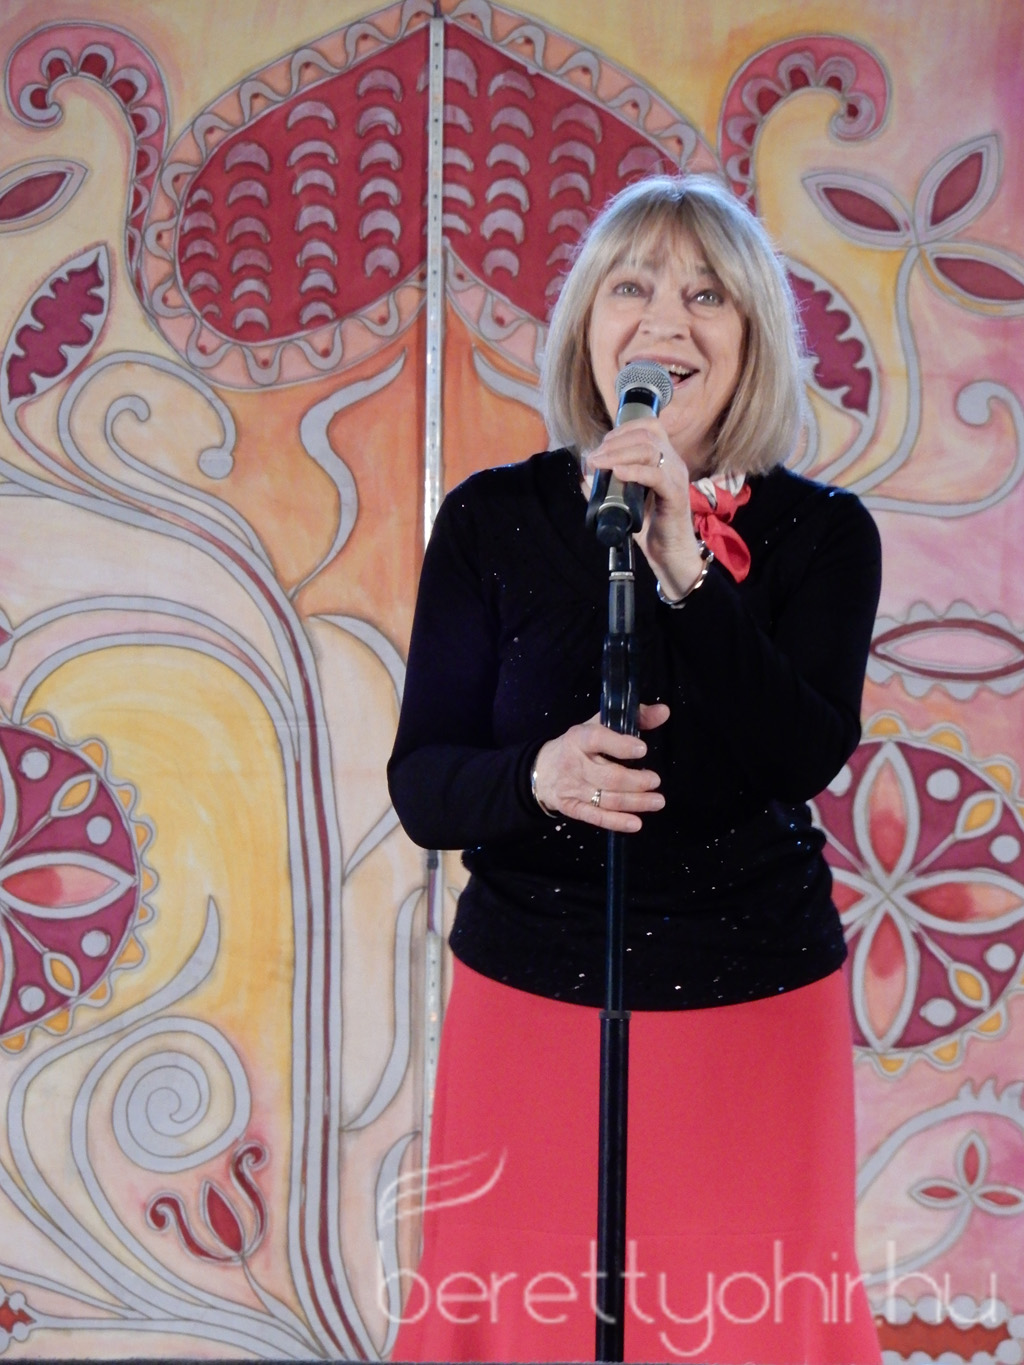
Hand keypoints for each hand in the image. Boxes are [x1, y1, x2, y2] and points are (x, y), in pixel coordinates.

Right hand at [532, 703, 669, 830]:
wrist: (542, 770)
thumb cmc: (578, 746)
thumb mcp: (599, 725)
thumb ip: (635, 718)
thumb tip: (663, 712)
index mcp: (578, 738)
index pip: (597, 739)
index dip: (620, 745)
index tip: (643, 750)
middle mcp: (574, 764)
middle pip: (607, 776)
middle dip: (635, 781)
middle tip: (655, 781)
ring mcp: (572, 788)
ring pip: (606, 799)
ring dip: (635, 802)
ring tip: (657, 801)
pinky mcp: (572, 808)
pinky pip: (596, 817)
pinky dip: (616, 822)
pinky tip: (636, 823)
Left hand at [585, 419, 703, 595]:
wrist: (670, 553)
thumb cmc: (650, 526)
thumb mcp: (626, 500)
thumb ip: (607, 486)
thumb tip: (584, 475)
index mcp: (665, 458)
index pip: (649, 427)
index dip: (622, 430)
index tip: (602, 445)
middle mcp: (673, 462)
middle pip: (646, 435)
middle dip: (615, 442)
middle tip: (595, 458)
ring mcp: (676, 477)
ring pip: (650, 450)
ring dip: (619, 454)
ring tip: (599, 464)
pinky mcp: (675, 495)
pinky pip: (656, 476)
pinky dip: (635, 471)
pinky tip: (618, 473)